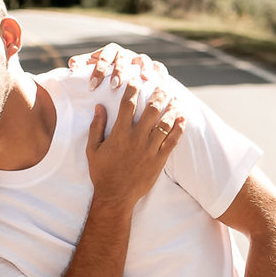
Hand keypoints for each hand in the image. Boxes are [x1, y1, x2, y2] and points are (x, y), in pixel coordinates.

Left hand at [73, 44, 168, 88]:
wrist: (123, 77)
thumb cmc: (104, 75)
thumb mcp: (93, 70)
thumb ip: (83, 65)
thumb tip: (71, 64)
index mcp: (109, 53)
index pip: (103, 57)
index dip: (98, 70)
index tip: (92, 87)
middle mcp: (125, 54)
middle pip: (122, 58)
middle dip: (119, 70)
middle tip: (115, 85)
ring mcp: (139, 60)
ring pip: (142, 59)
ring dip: (143, 68)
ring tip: (144, 79)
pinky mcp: (152, 67)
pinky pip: (158, 67)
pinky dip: (160, 71)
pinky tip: (161, 79)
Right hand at [86, 81, 184, 206]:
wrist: (115, 197)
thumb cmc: (102, 173)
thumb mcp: (93, 149)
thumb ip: (96, 127)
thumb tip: (99, 106)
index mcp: (120, 133)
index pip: (128, 103)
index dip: (133, 88)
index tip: (137, 79)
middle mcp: (136, 138)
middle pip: (152, 109)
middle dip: (158, 93)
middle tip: (163, 84)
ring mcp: (150, 149)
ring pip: (165, 123)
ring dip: (172, 108)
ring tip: (176, 98)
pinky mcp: (159, 160)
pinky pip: (173, 141)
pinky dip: (179, 128)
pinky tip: (182, 119)